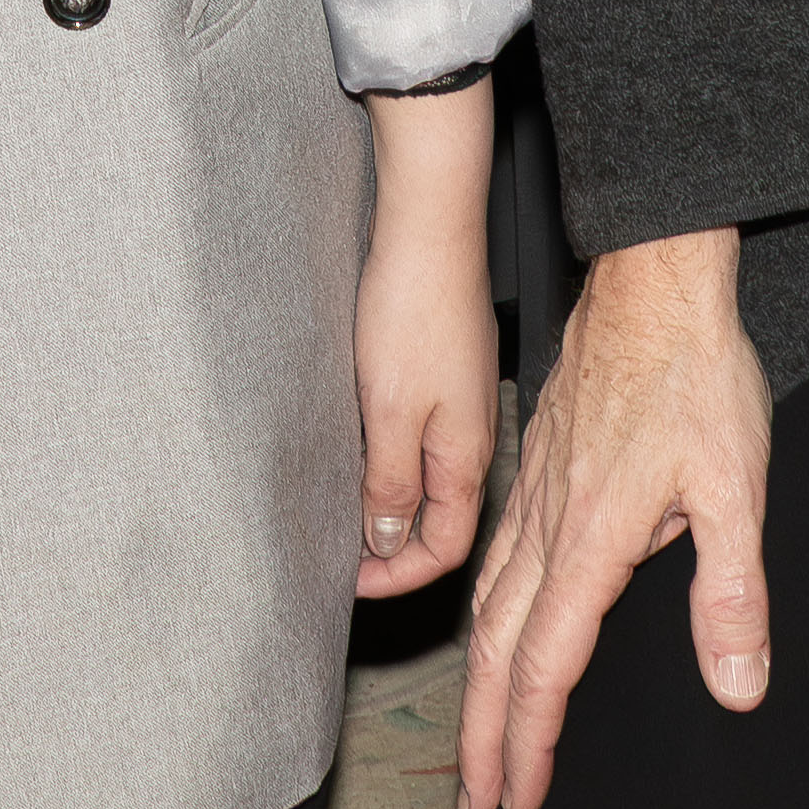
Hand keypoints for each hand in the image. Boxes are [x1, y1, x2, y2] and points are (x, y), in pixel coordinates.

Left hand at [355, 84, 501, 599]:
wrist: (430, 227)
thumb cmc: (414, 308)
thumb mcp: (389, 413)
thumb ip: (389, 483)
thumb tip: (386, 540)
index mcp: (465, 456)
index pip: (444, 547)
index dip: (399, 575)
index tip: (351, 581)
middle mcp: (470, 435)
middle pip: (439, 518)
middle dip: (392, 549)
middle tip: (339, 557)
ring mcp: (459, 402)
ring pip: (427, 478)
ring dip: (385, 503)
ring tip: (340, 509)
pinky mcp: (443, 372)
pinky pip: (421, 439)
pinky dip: (388, 461)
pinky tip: (357, 450)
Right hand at [458, 230, 770, 808]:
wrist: (654, 279)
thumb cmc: (698, 375)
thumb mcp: (738, 486)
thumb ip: (732, 593)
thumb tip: (736, 687)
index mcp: (592, 539)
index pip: (545, 663)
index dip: (528, 737)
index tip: (518, 795)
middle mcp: (547, 524)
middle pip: (494, 648)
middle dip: (480, 731)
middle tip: (472, 798)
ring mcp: (533, 492)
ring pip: (485, 605)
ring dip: (475, 681)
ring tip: (473, 736)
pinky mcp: (536, 466)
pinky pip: (492, 559)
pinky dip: (483, 616)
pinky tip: (491, 626)